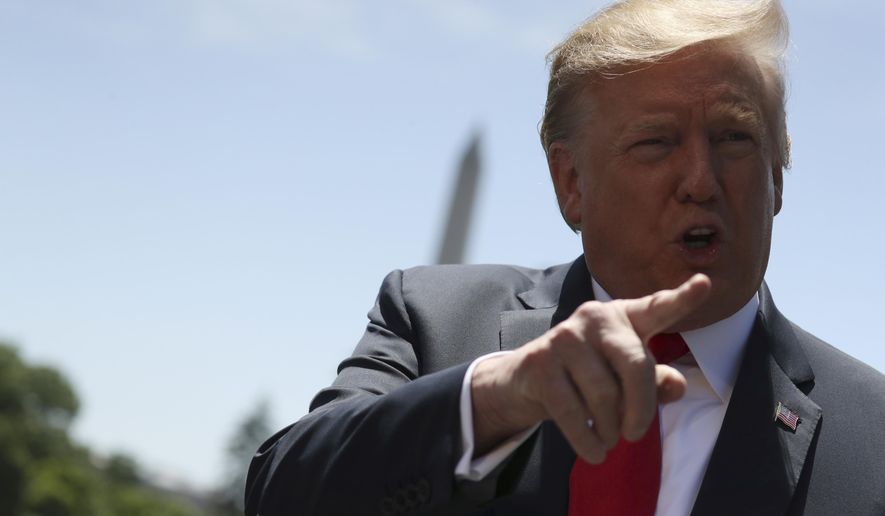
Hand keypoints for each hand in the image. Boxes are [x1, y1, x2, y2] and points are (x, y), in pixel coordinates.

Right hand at [470, 273, 710, 462]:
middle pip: (635, 365)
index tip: (705, 283)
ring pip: (604, 394)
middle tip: (635, 434)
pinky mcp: (540, 361)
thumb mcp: (624, 379)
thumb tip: (677, 386)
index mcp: (623, 317)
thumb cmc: (587, 377)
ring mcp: (565, 336)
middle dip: (640, 408)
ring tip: (609, 439)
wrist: (525, 380)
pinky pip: (573, 412)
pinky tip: (595, 451)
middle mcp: (595, 317)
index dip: (682, 298)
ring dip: (610, 429)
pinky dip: (588, 441)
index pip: (657, 308)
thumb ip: (656, 382)